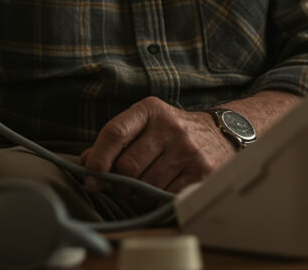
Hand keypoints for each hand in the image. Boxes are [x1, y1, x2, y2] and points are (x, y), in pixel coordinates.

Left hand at [80, 97, 230, 196]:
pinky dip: (157, 198)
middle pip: (128, 166)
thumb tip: (85, 162)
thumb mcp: (145, 125)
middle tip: (121, 185)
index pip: (114, 133)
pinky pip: (165, 195)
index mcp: (150, 110)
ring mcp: (187, 150)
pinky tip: (163, 187)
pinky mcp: (201, 172)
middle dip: (119, 182)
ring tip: (145, 184)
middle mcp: (170, 127)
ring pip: (145, 185)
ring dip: (138, 193)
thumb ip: (116, 140)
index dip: (97, 159)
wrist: (221, 134)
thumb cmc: (172, 132)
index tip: (90, 177)